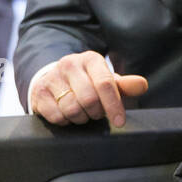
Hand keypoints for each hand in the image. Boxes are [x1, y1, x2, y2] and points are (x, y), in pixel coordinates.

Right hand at [29, 50, 147, 126]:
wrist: (54, 79)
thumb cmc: (87, 83)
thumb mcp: (107, 81)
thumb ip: (126, 85)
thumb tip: (142, 85)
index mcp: (90, 59)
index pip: (105, 83)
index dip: (114, 105)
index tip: (119, 122)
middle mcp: (69, 64)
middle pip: (89, 99)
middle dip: (96, 112)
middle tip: (96, 113)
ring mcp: (52, 77)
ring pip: (72, 109)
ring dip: (81, 118)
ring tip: (82, 112)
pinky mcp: (39, 93)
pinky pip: (57, 116)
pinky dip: (66, 121)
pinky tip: (67, 114)